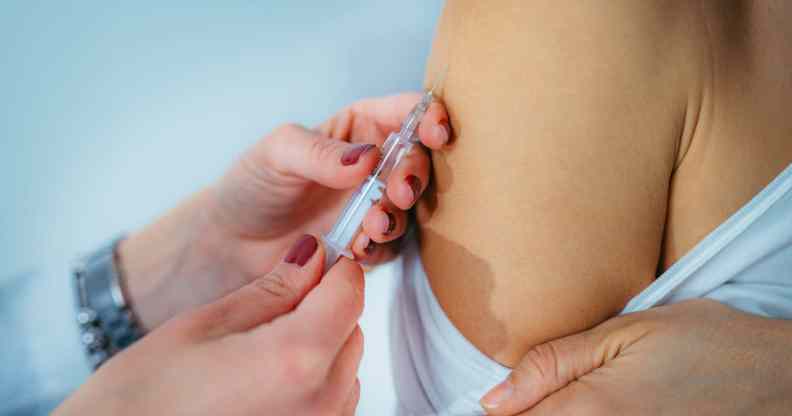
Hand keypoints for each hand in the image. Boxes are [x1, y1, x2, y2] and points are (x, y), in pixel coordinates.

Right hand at [56, 235, 364, 415]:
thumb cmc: (144, 396)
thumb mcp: (205, 325)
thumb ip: (272, 289)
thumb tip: (312, 256)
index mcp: (295, 359)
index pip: (350, 292)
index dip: (335, 268)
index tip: (314, 260)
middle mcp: (320, 401)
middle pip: (352, 328)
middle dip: (325, 306)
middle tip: (277, 302)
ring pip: (346, 365)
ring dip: (322, 345)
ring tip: (263, 347)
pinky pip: (334, 399)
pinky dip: (315, 380)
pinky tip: (268, 379)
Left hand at [120, 93, 449, 329]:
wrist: (232, 243)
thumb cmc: (253, 185)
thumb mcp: (277, 153)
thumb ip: (320, 152)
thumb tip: (368, 157)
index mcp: (359, 128)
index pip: (404, 113)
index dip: (428, 118)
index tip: (435, 133)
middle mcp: (373, 165)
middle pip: (417, 161)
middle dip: (414, 175)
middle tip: (397, 191)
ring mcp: (373, 205)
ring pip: (410, 207)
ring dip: (397, 215)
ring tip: (371, 225)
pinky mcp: (368, 243)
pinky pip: (391, 245)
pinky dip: (381, 247)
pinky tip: (358, 248)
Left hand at [480, 299, 791, 414]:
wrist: (778, 378)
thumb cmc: (704, 343)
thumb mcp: (623, 334)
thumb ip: (552, 365)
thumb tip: (493, 399)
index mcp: (591, 411)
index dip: (499, 411)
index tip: (500, 399)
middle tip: (539, 397)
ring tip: (573, 399)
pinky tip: (597, 412)